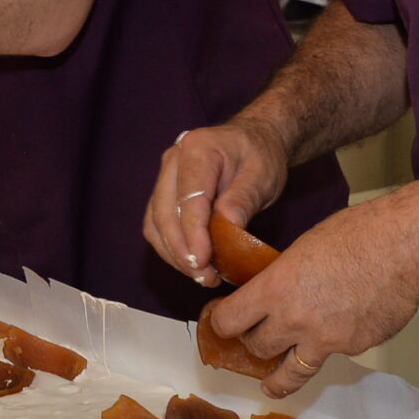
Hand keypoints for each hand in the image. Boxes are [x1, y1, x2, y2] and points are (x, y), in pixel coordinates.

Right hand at [145, 121, 291, 285]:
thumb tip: (229, 226)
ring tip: (203, 276)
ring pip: (156, 224)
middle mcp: (173, 161)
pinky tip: (194, 265)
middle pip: (164, 213)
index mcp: (198, 148)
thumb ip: (244, 197)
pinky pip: (158, 227)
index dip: (193, 233)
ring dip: (174, 255)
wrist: (253, 142)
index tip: (203, 261)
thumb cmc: (260, 156)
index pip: (188, 197)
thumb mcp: (263, 174)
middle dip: (181, 251)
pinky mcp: (163, 195)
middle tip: (205, 277)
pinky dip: (172, 250)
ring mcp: (164, 177)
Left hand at [206, 190, 418, 397]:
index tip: (222, 324)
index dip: (223, 323)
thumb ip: (285, 277)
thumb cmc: (357, 234)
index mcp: (275, 289)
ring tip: (271, 386)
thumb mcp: (304, 247)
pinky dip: (333, 347)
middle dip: (254, 343)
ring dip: (277, 378)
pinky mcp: (354, 349)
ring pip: (290, 371)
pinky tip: (344, 328)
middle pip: (257, 348)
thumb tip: (279, 291)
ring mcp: (325, 341)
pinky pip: (334, 354)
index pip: (230, 320)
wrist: (405, 249)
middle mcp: (294, 320)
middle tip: (257, 338)